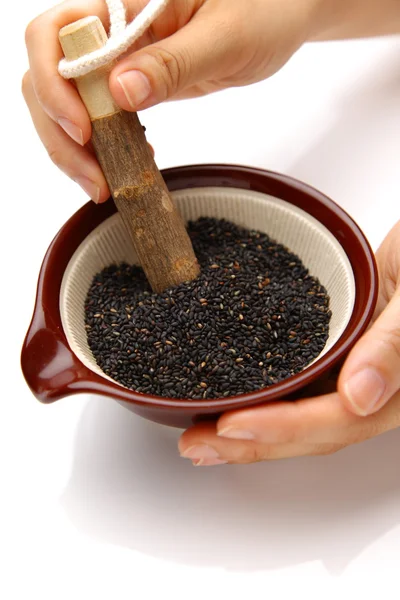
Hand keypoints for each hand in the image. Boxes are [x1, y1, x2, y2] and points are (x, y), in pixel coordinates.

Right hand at [22, 0, 318, 201]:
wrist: (279, 17)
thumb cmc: (263, 9)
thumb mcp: (224, 37)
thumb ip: (173, 63)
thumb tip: (119, 91)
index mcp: (126, 2)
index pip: (54, 33)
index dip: (53, 83)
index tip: (85, 129)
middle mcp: (112, 30)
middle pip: (50, 77)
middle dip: (59, 133)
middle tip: (95, 180)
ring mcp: (120, 59)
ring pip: (69, 103)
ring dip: (76, 149)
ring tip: (105, 185)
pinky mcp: (134, 84)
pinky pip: (101, 116)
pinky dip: (103, 147)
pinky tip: (126, 164)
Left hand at [179, 221, 399, 465]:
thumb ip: (395, 343)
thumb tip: (361, 396)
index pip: (339, 419)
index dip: (284, 428)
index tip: (231, 426)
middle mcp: (376, 387)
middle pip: (313, 430)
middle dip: (253, 443)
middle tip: (197, 446)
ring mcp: (352, 368)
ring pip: (302, 411)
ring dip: (253, 428)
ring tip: (202, 435)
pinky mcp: (334, 348)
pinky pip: (298, 380)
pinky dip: (263, 393)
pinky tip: (232, 395)